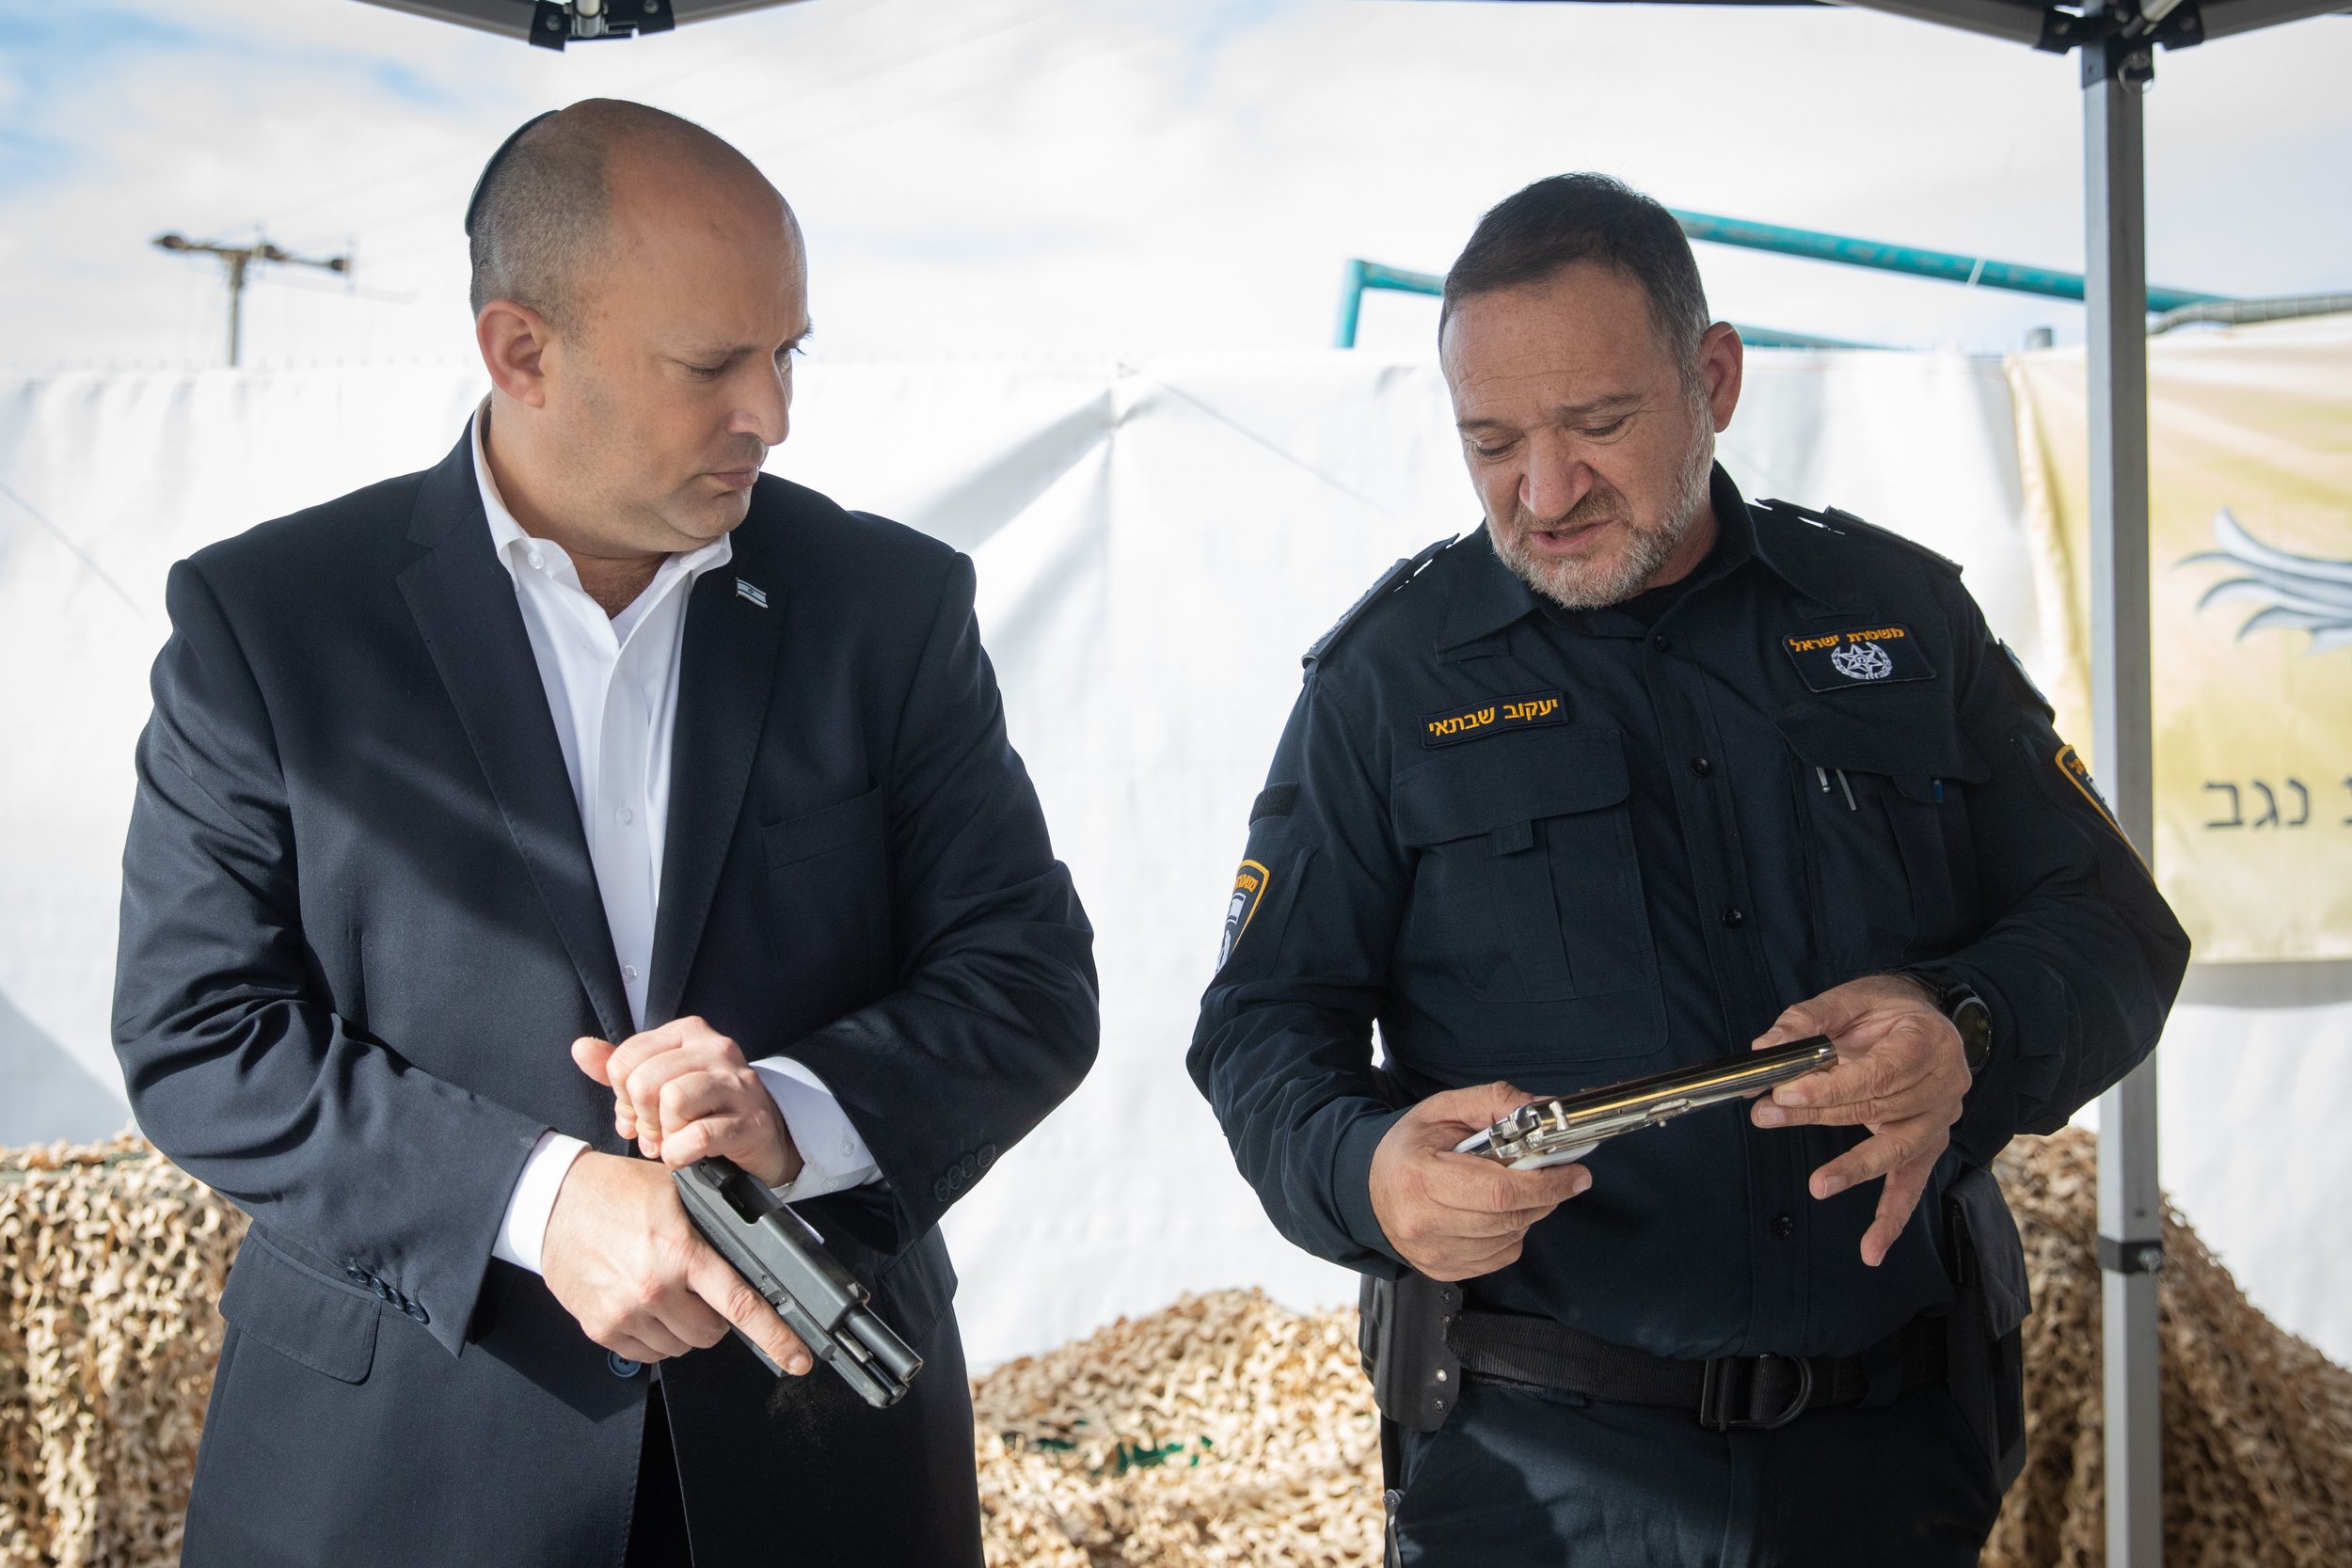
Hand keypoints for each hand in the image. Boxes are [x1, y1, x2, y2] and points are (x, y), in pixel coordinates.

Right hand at [540, 1150, 811, 1373]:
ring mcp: (625, 1313)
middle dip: (715, 1316)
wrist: (554, 1201)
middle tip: (699, 1288)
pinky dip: (654, 1336)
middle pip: (711, 1334)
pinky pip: (647, 1354)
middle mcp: (654, 1288)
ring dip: (683, 1326)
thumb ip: (716, 1226)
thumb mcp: (678, 1194)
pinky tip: (643, 1304)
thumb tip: (760, 1250)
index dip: (775, 1336)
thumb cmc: (616, 1192)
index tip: (796, 1358)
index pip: (740, 1304)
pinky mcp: (601, 1329)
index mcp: (681, 1252)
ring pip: (680, 1346)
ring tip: (666, 1290)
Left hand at [572, 1017, 801, 1188]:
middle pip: (646, 1080)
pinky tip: (684, 1155)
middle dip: (641, 1116)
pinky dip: (680, 1153)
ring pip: (673, 1100)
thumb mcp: (662, 1079)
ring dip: (663, 1133)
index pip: (627, 1058)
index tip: (635, 1114)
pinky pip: (698, 1136)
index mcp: (690, 1033)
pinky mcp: (751, 1121)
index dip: (620, 1095)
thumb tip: (580, 1048)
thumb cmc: (706, 1106)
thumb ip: (621, 1065)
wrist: (765, 1135)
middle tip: (651, 1134)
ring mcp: (738, 1085)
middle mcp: (717, 1050)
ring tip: (670, 1141)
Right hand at [1367, 1081, 1592, 1281]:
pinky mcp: (1443, 1271)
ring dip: (1527, 1213)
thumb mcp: (1444, 1109)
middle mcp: (1423, 1224)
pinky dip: (1510, 1233)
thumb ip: (1495, 1102)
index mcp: (1421, 1178)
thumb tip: (1545, 1108)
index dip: (1546, 1184)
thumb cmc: (1409, 1146)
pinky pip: (1500, 1257)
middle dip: (1545, 1195)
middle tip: (1556, 1176)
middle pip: (1510, 1217)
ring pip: (1510, 1239)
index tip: (1575, 1173)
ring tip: (1513, 1189)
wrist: (1368, 1186)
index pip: (1500, 1192)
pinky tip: (1493, 1212)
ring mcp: (1433, 1253)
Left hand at [1748, 974, 1970, 1267]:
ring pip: (1892, 1147)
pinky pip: (1912, 1185)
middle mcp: (1943, 1084)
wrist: (1928, 1016)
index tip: (1786, 1091)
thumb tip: (1767, 1048)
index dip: (1831, 1086)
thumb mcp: (1851, 998)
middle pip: (1877, 1108)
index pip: (1877, 1072)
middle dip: (1817, 1114)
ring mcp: (1940, 1119)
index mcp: (1926, 1040)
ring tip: (1818, 1185)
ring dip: (1852, 1168)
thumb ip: (1809, 1020)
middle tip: (1767, 1114)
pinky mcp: (1929, 1144)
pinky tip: (1872, 1250)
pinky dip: (1892, 1218)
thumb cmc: (1888, 1008)